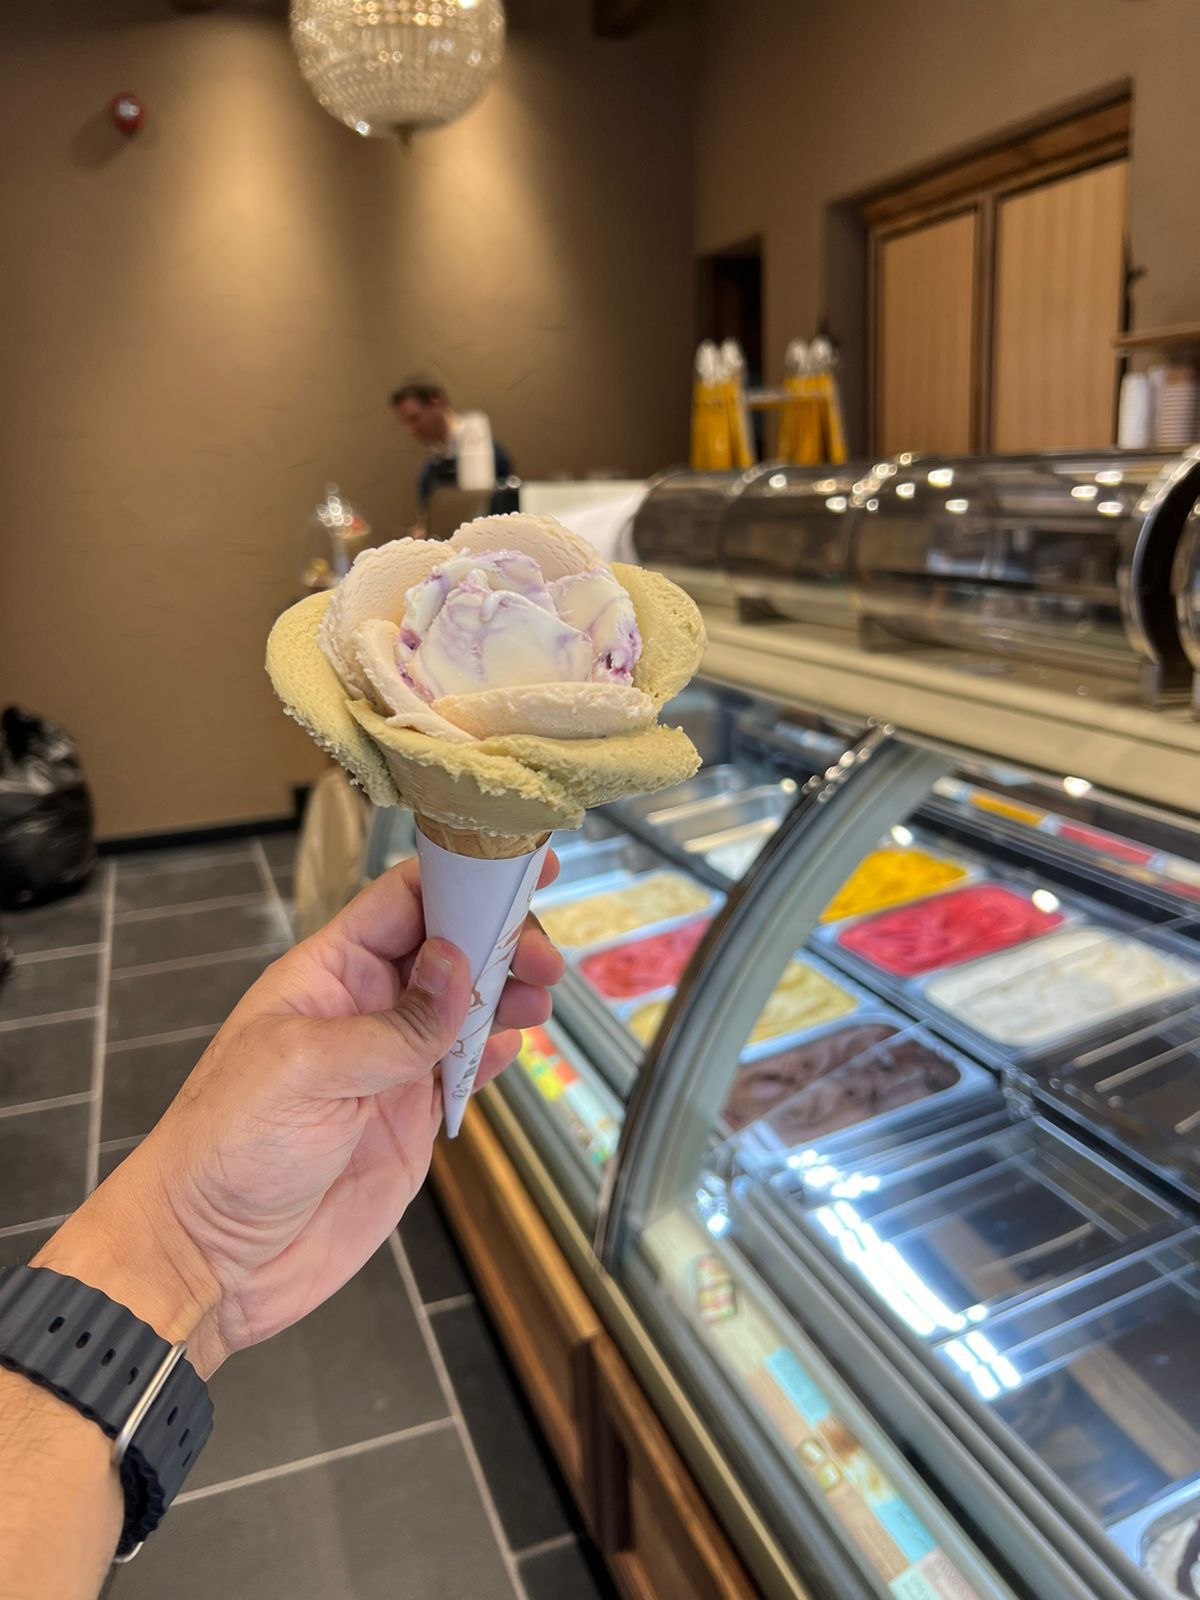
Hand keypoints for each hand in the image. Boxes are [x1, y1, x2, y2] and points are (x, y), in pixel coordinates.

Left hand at [34, 853, 562, 1376]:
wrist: (213, 1261)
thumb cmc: (228, 1150)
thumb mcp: (304, 1072)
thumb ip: (392, 1024)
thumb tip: (460, 965)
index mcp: (328, 974)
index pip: (404, 900)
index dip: (463, 875)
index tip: (523, 865)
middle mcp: (365, 1009)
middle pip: (449, 948)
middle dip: (500, 940)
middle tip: (542, 960)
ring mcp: (391, 1064)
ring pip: (466, 1006)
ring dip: (508, 993)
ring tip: (540, 999)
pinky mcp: (412, 1118)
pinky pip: (465, 1070)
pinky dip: (496, 1053)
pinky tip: (513, 1045)